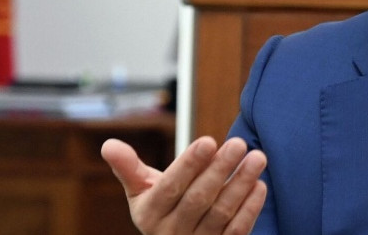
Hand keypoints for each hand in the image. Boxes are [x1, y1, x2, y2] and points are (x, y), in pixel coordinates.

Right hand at [101, 136, 267, 233]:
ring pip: (221, 214)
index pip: (171, 186)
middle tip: (238, 143)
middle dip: (220, 170)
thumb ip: (129, 167)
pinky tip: (259, 185)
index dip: (190, 164)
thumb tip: (108, 145)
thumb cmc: (160, 208)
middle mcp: (171, 232)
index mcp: (150, 213)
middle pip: (199, 199)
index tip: (209, 141)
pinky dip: (250, 209)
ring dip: (240, 185)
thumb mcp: (140, 191)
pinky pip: (236, 231)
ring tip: (257, 158)